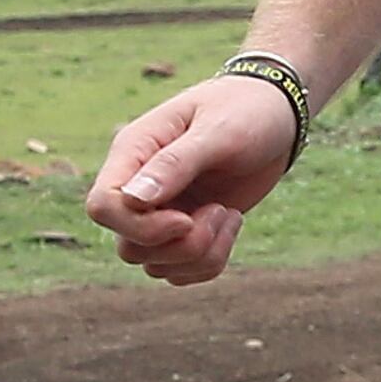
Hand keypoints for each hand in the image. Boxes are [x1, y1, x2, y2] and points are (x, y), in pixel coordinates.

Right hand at [86, 76, 302, 285]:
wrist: (277, 117)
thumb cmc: (246, 110)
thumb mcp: (218, 131)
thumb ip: (175, 165)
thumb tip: (132, 199)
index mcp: (134, 152)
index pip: (103, 206)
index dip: (141, 227)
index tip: (187, 219)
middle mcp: (139, 187)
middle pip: (129, 246)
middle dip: (180, 246)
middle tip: (219, 211)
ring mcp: (161, 212)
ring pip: (155, 265)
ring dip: (200, 253)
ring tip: (229, 214)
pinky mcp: (185, 230)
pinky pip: (180, 271)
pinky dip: (210, 261)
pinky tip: (233, 224)